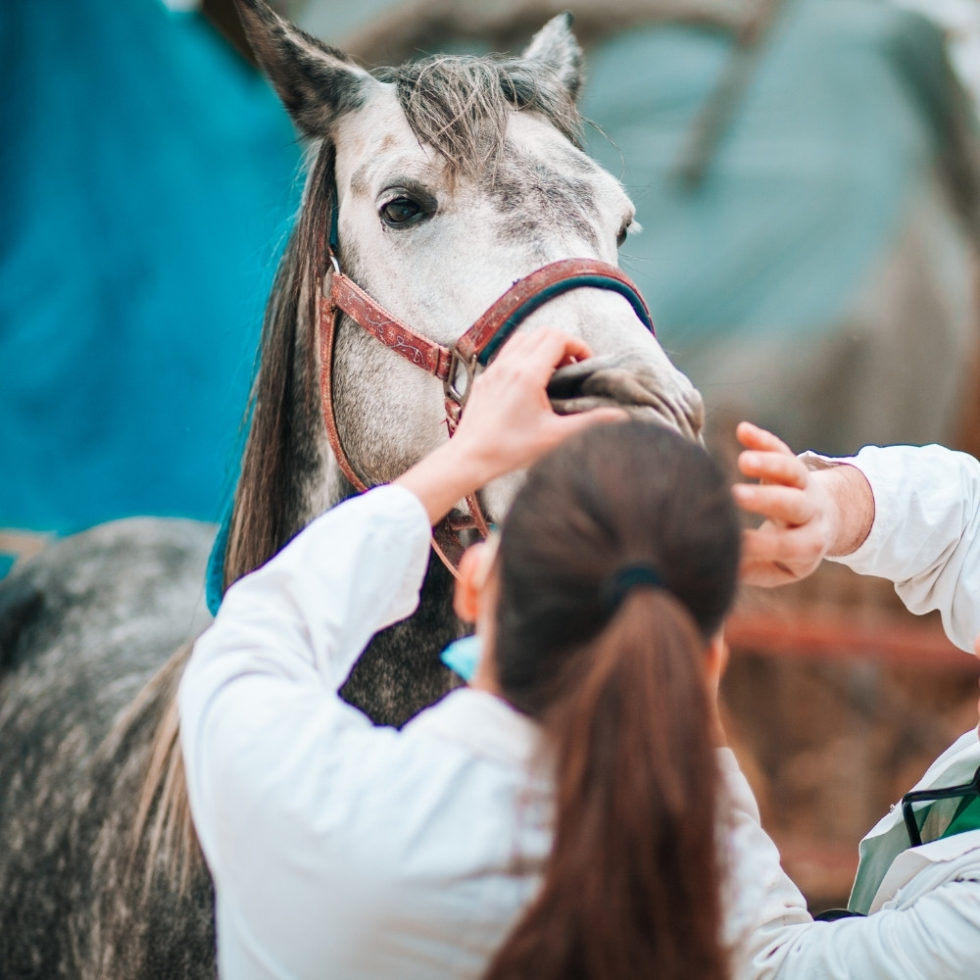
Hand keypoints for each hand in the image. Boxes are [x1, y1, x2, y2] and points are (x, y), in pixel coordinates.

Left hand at [395, 327, 624, 523]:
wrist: (470, 457)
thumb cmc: (511, 449)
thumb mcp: (555, 437)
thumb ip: (590, 423)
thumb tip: (621, 417)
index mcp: (528, 373)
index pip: (558, 338)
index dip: (578, 346)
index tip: (586, 364)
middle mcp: (509, 364)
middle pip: (542, 333)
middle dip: (563, 344)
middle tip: (572, 368)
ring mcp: (493, 370)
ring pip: (522, 339)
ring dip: (542, 347)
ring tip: (552, 372)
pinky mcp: (484, 379)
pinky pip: (506, 354)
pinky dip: (523, 356)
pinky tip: (529, 382)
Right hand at [732, 422, 840, 586]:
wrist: (824, 522)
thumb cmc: (789, 552)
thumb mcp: (779, 569)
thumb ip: (753, 571)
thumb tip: (723, 567)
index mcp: (808, 543)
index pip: (786, 544)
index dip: (759, 544)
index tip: (730, 541)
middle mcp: (810, 512)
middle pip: (792, 504)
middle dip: (765, 499)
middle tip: (735, 495)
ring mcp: (804, 485)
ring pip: (792, 471)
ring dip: (769, 463)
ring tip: (743, 460)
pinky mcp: (794, 465)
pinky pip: (782, 448)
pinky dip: (763, 438)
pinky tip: (743, 430)